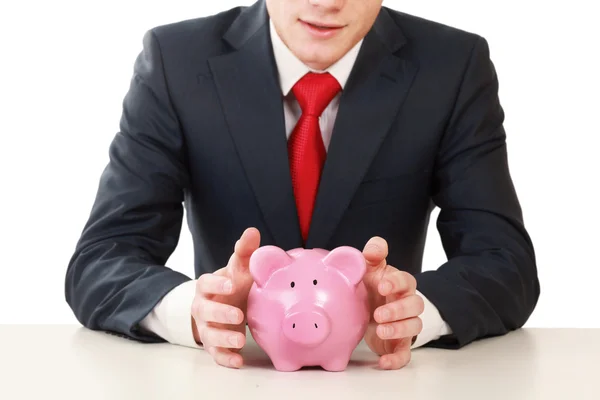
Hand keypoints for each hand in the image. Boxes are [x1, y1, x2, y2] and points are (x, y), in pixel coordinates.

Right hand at [191, 227, 259, 367]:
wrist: (225, 306)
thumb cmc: (234, 286)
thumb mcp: (239, 269)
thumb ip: (245, 252)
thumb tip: (252, 231)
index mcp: (208, 286)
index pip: (206, 283)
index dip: (217, 284)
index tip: (231, 283)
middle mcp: (203, 308)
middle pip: (204, 311)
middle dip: (220, 313)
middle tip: (239, 315)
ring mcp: (207, 328)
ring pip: (209, 335)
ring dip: (223, 338)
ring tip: (240, 340)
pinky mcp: (214, 346)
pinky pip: (216, 355)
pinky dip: (226, 359)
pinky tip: (238, 361)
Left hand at [362, 236, 423, 369]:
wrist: (368, 308)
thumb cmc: (371, 286)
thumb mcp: (369, 269)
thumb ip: (373, 255)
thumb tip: (377, 243)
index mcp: (399, 285)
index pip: (407, 280)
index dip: (396, 283)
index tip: (382, 285)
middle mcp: (406, 304)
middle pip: (415, 306)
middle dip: (398, 310)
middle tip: (378, 313)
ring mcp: (404, 325)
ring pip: (413, 327)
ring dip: (398, 330)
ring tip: (380, 330)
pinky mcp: (398, 344)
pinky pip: (404, 354)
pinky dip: (396, 360)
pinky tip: (383, 362)